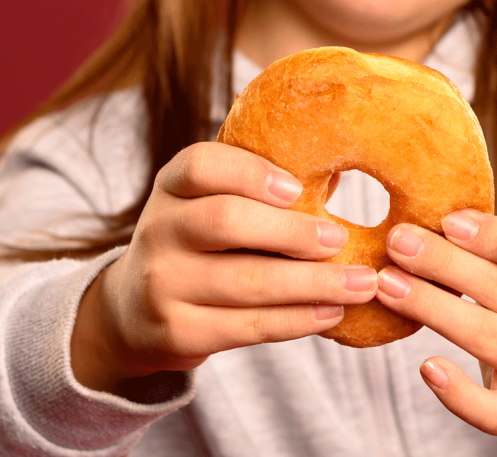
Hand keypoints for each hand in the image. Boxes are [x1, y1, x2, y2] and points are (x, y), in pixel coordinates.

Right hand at [70, 142, 378, 394]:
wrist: (136, 311)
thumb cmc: (202, 245)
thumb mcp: (211, 204)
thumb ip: (261, 188)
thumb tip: (339, 166)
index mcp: (173, 185)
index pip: (201, 165)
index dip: (250, 173)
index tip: (297, 188)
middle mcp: (159, 228)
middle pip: (225, 222)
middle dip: (291, 232)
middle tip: (340, 240)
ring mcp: (162, 283)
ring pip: (244, 281)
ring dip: (311, 283)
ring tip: (360, 283)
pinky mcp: (176, 331)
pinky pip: (246, 326)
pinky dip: (296, 320)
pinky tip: (331, 312)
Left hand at [375, 210, 496, 439]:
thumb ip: (490, 243)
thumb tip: (425, 219)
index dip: (492, 236)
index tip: (446, 221)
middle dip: (442, 264)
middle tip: (397, 242)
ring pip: (487, 338)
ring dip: (431, 307)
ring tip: (387, 285)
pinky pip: (494, 411)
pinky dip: (459, 394)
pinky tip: (426, 367)